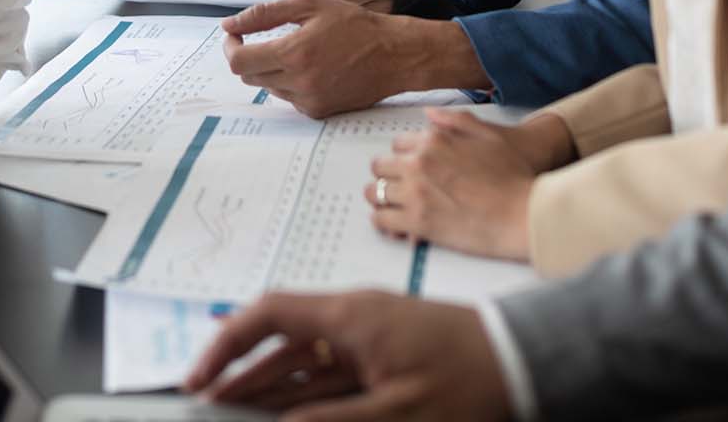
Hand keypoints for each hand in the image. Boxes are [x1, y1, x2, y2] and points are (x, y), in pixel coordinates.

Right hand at [184, 289, 510, 420]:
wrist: (527, 360)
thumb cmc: (470, 382)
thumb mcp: (399, 412)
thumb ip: (331, 421)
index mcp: (350, 318)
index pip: (269, 315)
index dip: (227, 344)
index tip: (200, 378)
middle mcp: (352, 318)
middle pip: (279, 340)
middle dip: (240, 372)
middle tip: (206, 404)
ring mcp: (367, 334)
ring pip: (302, 357)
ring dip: (268, 384)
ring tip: (233, 410)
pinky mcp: (383, 352)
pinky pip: (329, 368)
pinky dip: (303, 388)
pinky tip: (284, 411)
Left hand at [222, 0, 425, 118]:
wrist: (395, 55)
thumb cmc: (355, 24)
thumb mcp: (310, 5)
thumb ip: (265, 13)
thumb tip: (229, 23)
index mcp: (293, 54)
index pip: (239, 61)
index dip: (231, 47)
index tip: (235, 35)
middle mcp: (299, 83)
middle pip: (250, 76)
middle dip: (249, 56)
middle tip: (260, 39)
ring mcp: (309, 101)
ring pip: (268, 87)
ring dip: (270, 69)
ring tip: (294, 50)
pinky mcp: (319, 112)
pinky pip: (289, 98)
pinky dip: (289, 82)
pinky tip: (310, 67)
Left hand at [367, 108, 541, 259]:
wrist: (524, 212)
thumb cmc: (513, 176)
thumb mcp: (488, 134)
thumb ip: (455, 121)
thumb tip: (430, 114)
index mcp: (434, 141)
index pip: (397, 145)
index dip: (403, 157)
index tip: (407, 167)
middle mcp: (419, 164)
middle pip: (380, 167)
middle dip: (387, 176)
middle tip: (396, 186)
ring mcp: (416, 193)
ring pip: (375, 193)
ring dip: (381, 198)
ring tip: (391, 205)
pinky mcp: (418, 222)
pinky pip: (382, 220)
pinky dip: (384, 222)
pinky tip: (393, 224)